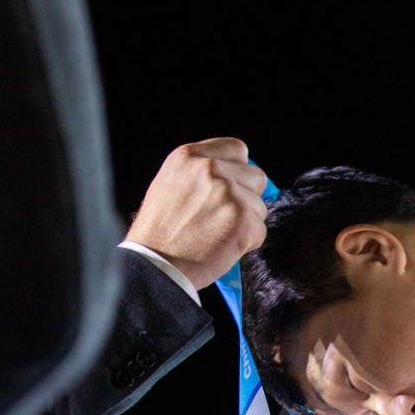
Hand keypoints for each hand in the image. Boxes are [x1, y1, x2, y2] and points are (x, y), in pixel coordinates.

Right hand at [124, 137, 269, 290]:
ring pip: (259, 207)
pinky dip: (246, 243)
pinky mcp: (243, 220)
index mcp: (189, 156)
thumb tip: (236, 174)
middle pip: (256, 176)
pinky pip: (260, 231)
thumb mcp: (169, 185)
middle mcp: (211, 169)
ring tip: (215, 235)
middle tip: (222, 217)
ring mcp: (229, 193)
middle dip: (246, 197)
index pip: (237, 148)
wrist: (153, 265)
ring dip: (245, 223)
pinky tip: (221, 248)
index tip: (232, 186)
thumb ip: (201, 174)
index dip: (238, 170)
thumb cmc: (158, 234)